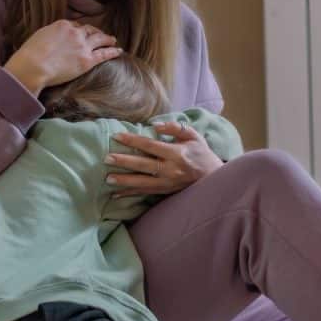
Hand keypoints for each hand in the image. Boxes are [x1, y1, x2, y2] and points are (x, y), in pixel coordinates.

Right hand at [5, 20, 120, 93]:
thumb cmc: (30, 54)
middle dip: (95, 32)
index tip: (82, 33)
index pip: (75, 25)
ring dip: (107, 39)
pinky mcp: (87, 60)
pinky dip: (113, 51)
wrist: (33, 66)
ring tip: (112, 40)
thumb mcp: (39, 36)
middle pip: (89, 30)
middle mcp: (75, 33)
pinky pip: (104, 54)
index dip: (80, 30)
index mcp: (62, 25)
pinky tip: (119, 51)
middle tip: (100, 34)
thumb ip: (51, 35)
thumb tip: (54, 40)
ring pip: (100, 39)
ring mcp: (83, 46)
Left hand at [104, 119, 223, 198]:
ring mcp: (167, 183)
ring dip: (124, 181)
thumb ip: (174, 128)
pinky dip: (130, 194)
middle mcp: (170, 169)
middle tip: (106, 159)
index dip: (133, 141)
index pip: (150, 146)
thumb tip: (154, 126)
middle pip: (143, 165)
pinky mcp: (165, 191)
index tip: (117, 136)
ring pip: (142, 182)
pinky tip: (116, 194)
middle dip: (124, 162)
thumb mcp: (193, 136)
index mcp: (176, 153)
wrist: (213, 178)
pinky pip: (145, 193)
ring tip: (108, 178)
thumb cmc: (201, 153)